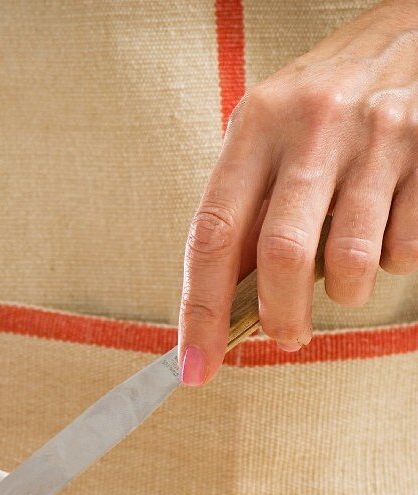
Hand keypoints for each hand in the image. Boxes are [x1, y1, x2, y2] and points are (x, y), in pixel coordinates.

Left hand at [179, 0, 417, 384]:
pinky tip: (387, 230)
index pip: (213, 234)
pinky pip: (403, 248)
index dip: (201, 312)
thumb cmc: (326, 102)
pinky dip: (392, 262)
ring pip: (351, 264)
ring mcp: (375, 138)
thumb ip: (246, 208)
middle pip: (282, 256)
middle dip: (281, 318)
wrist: (412, 32)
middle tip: (287, 337)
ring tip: (346, 277)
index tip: (194, 367)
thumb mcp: (269, 135)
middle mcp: (312, 126)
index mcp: (256, 124)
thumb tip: (222, 303)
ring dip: (346, 293)